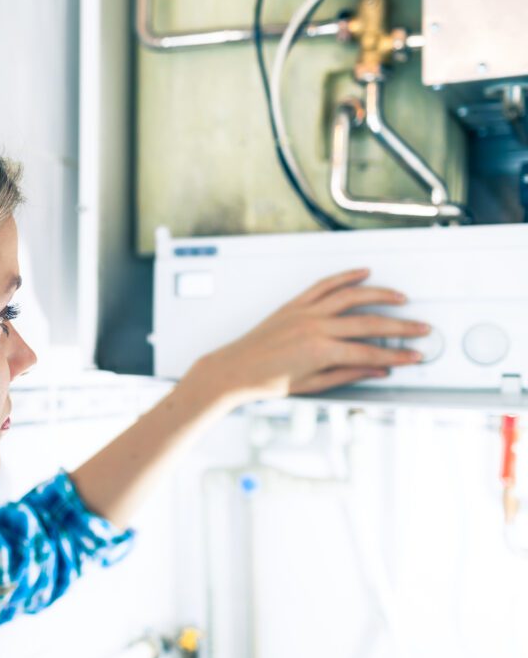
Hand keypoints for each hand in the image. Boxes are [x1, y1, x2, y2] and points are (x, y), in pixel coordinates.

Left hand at [189, 268, 428, 407]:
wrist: (236, 369)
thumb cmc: (268, 381)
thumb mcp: (313, 385)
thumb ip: (348, 374)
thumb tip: (378, 370)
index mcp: (321, 351)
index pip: (371, 353)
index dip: (396, 355)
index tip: (414, 356)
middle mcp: (315, 327)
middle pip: (369, 323)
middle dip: (400, 327)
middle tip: (421, 329)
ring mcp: (305, 312)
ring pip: (351, 296)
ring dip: (380, 294)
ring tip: (401, 298)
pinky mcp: (295, 304)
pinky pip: (324, 285)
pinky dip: (344, 276)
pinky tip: (362, 273)